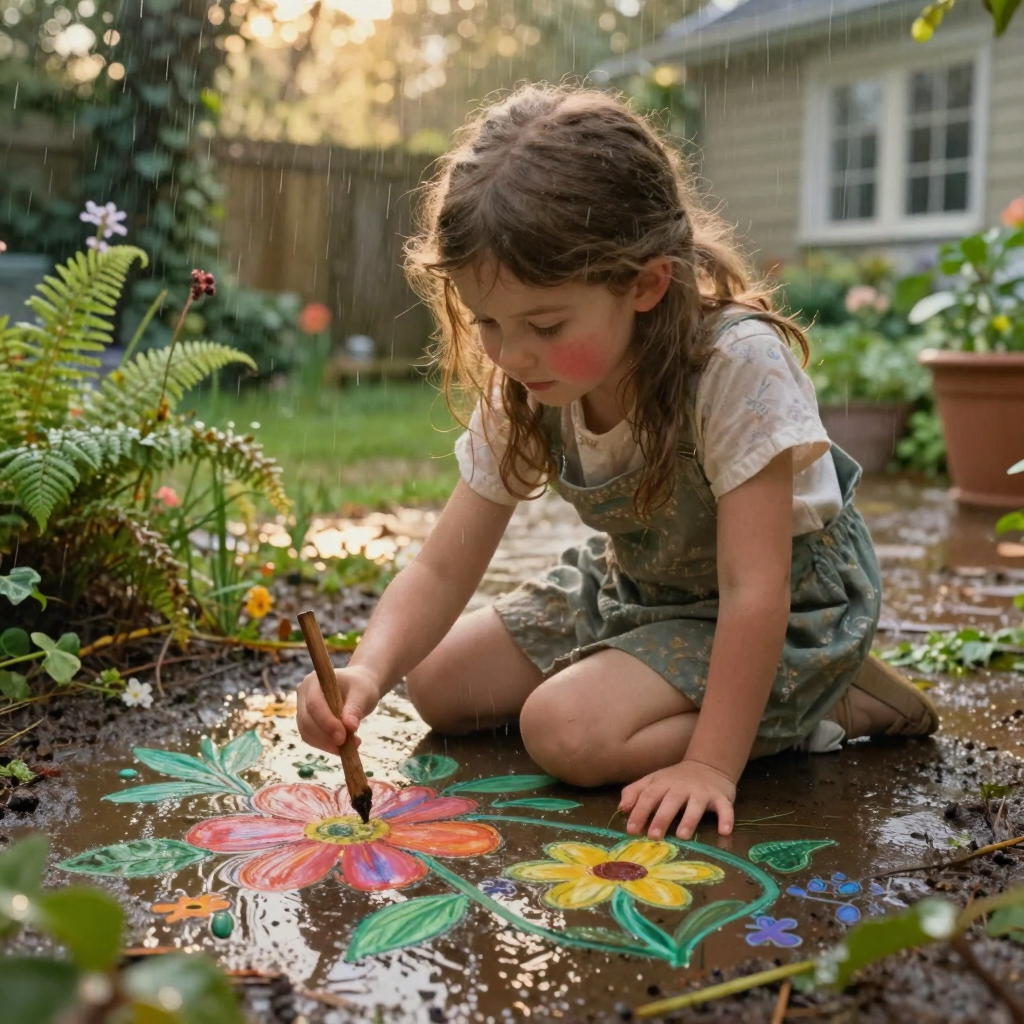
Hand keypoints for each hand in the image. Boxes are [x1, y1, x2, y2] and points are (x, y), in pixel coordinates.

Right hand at [296, 664, 382, 753]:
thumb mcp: (364, 693)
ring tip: (351, 746)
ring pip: (306, 732)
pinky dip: (326, 746)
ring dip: (326, 744)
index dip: (326, 722)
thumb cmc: (361, 687)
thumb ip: (356, 708)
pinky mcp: (306, 722)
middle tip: (348, 745)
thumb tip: (350, 726)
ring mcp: (302, 708)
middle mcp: (303, 693)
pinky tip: (343, 747)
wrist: (359, 689)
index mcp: (314, 681)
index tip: (343, 736)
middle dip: (326, 736)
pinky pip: (310, 738)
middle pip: (306, 720)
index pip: (314, 704)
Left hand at [619, 760, 736, 839]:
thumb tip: (621, 808)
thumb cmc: (675, 780)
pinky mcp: (721, 798)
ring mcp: (702, 792)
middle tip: (654, 836)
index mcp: (663, 783)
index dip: (639, 812)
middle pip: (670, 801)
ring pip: (696, 804)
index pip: (648, 796)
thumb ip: (635, 792)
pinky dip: (726, 818)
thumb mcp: (653, 781)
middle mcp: (682, 787)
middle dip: (661, 818)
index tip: (631, 830)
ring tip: (682, 835)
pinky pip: (725, 808)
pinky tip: (724, 831)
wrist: (708, 766)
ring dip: (689, 819)